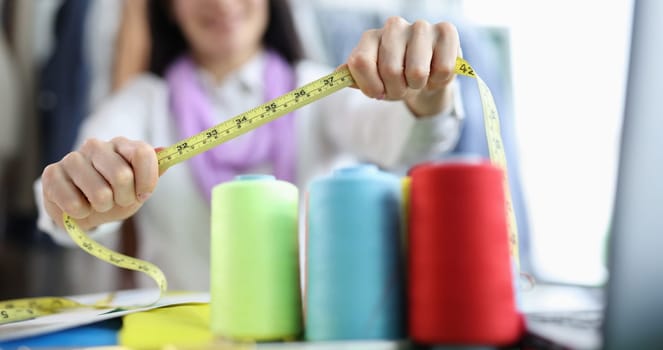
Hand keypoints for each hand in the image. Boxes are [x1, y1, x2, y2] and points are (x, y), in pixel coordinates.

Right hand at [41, 137, 158, 230]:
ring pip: (99, 193)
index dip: (147, 180)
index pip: (142, 153)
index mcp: (122, 145)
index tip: (143, 195)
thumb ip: (155, 171)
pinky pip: (75, 204)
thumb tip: (166, 151)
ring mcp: (72, 158)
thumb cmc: (116, 194)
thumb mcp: (139, 187)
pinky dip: (82, 213)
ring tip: (98, 204)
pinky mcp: (52, 174)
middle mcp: (97, 146)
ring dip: (103, 207)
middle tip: (118, 201)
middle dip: (124, 198)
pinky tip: (79, 207)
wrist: (83, 209)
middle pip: (122, 175)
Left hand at [345, 17, 459, 116]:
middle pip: (390, 70)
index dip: (370, 86)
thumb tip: (338, 74)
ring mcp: (420, 26)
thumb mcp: (372, 81)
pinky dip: (439, 81)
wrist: (425, 77)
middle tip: (402, 88)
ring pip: (417, 72)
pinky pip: (442, 69)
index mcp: (370, 38)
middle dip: (397, 90)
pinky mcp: (446, 32)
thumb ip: (354, 78)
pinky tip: (435, 73)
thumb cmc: (395, 79)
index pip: (360, 63)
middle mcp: (393, 26)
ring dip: (418, 86)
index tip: (378, 93)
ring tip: (418, 80)